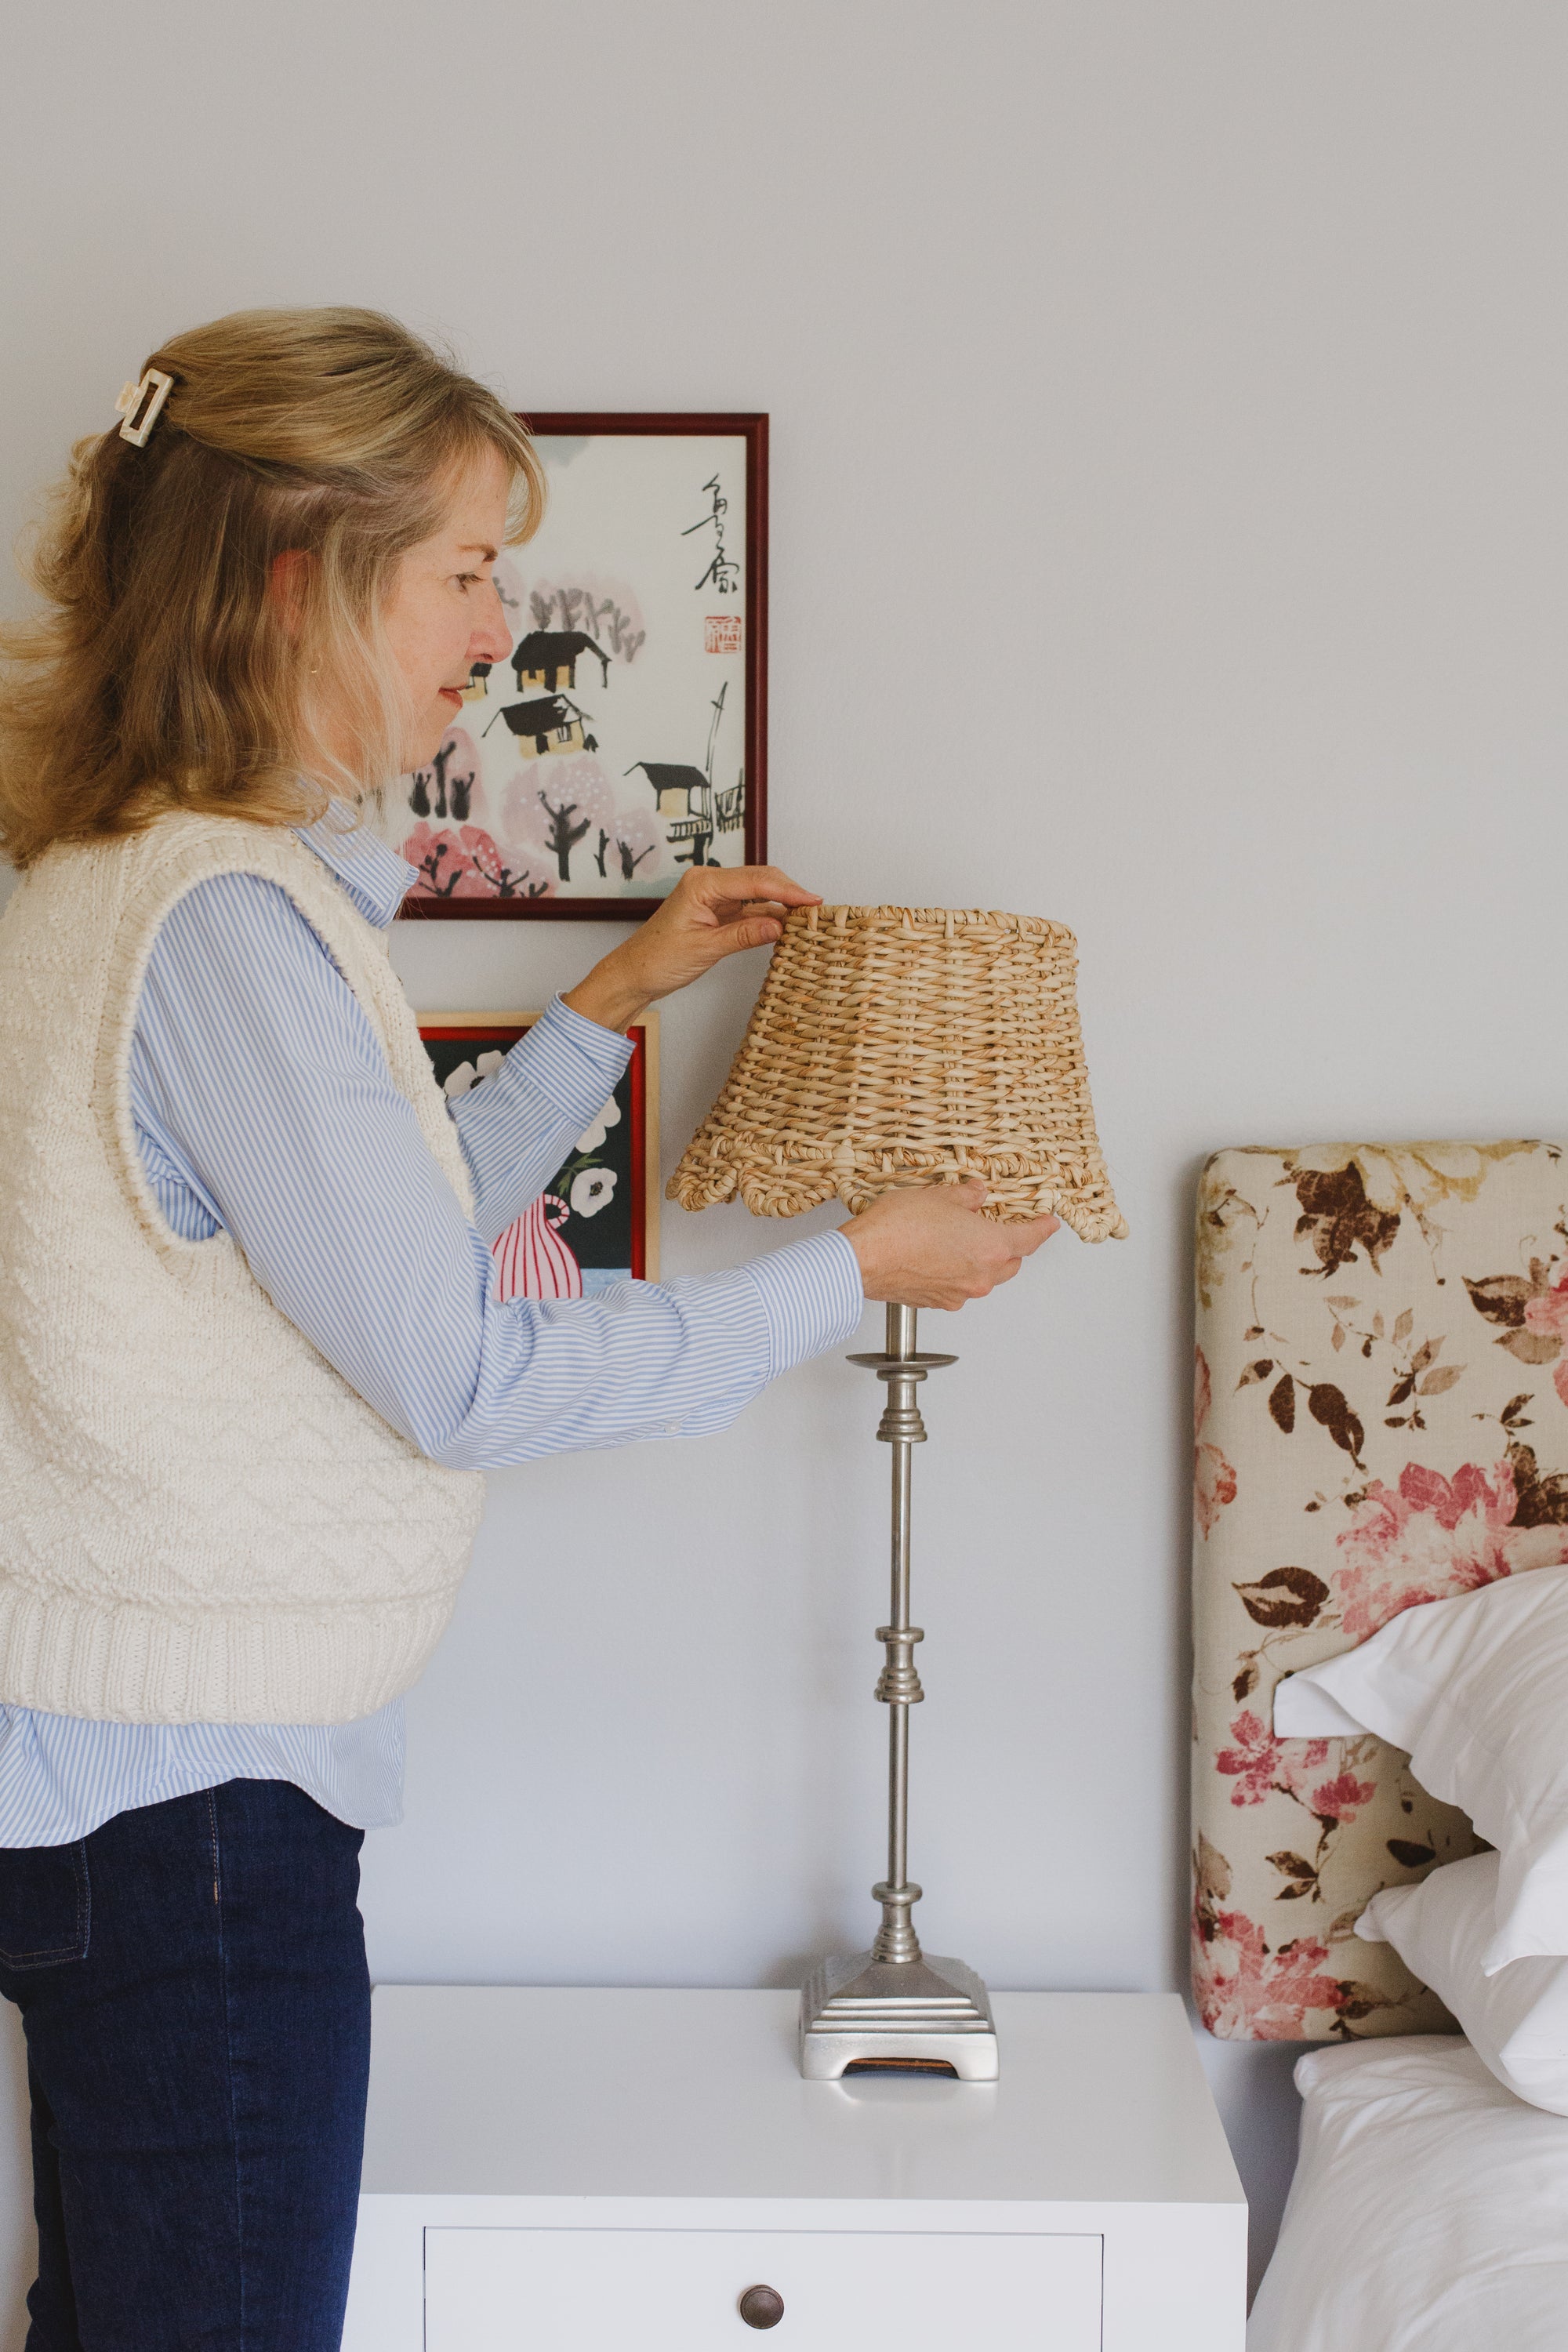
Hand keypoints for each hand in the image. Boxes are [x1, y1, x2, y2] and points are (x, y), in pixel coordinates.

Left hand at [562, 866, 821, 1032]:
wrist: (634, 974)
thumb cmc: (657, 959)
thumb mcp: (705, 949)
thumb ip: (744, 935)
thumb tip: (780, 927)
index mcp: (702, 883)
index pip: (755, 881)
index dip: (788, 891)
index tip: (813, 901)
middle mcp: (709, 883)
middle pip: (761, 879)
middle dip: (791, 892)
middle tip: (818, 910)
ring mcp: (715, 897)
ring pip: (759, 893)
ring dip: (782, 905)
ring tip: (809, 919)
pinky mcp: (718, 912)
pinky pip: (751, 909)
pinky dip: (770, 916)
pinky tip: (787, 927)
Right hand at [841, 1180, 1059, 1308]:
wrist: (862, 1260)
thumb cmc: (897, 1229)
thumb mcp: (937, 1197)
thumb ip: (965, 1197)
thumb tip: (976, 1195)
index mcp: (991, 1247)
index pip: (1030, 1239)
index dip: (1043, 1229)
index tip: (1050, 1224)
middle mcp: (980, 1276)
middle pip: (1011, 1264)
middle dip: (1011, 1247)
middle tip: (999, 1227)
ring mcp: (959, 1293)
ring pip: (985, 1279)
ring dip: (982, 1262)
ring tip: (961, 1240)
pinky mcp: (938, 1303)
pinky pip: (960, 1289)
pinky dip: (958, 1274)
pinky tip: (939, 1257)